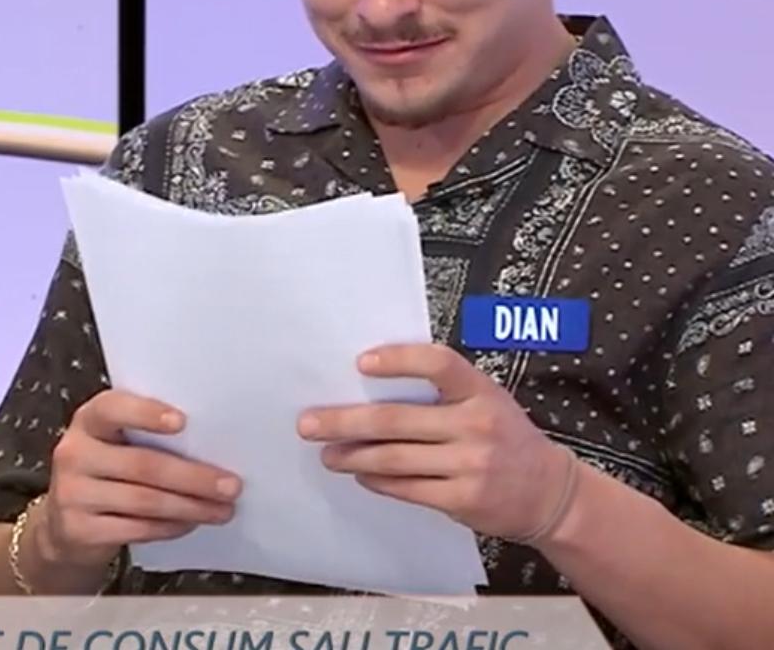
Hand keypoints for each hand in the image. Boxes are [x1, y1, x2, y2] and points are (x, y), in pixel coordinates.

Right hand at [33, 390, 239, 575]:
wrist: (63, 525)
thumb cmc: (104, 473)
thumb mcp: (113, 445)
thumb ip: (145, 438)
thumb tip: (210, 447)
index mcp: (87, 422)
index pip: (112, 409)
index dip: (146, 414)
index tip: (183, 422)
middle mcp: (74, 453)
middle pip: (142, 464)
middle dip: (193, 477)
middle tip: (231, 485)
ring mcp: (72, 493)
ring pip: (145, 501)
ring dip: (190, 507)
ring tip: (222, 510)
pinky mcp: (79, 530)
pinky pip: (137, 529)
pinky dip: (170, 527)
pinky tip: (191, 523)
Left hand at [299, 344, 573, 539]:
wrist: (551, 493)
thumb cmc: (505, 438)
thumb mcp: (486, 402)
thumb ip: (442, 393)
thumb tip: (367, 386)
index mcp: (481, 391)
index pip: (439, 364)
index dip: (399, 360)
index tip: (360, 363)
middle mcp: (477, 424)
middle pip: (396, 420)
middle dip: (344, 421)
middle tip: (307, 423)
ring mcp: (471, 464)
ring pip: (394, 458)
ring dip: (352, 456)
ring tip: (327, 453)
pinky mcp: (464, 499)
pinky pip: (407, 488)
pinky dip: (377, 481)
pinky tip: (361, 474)